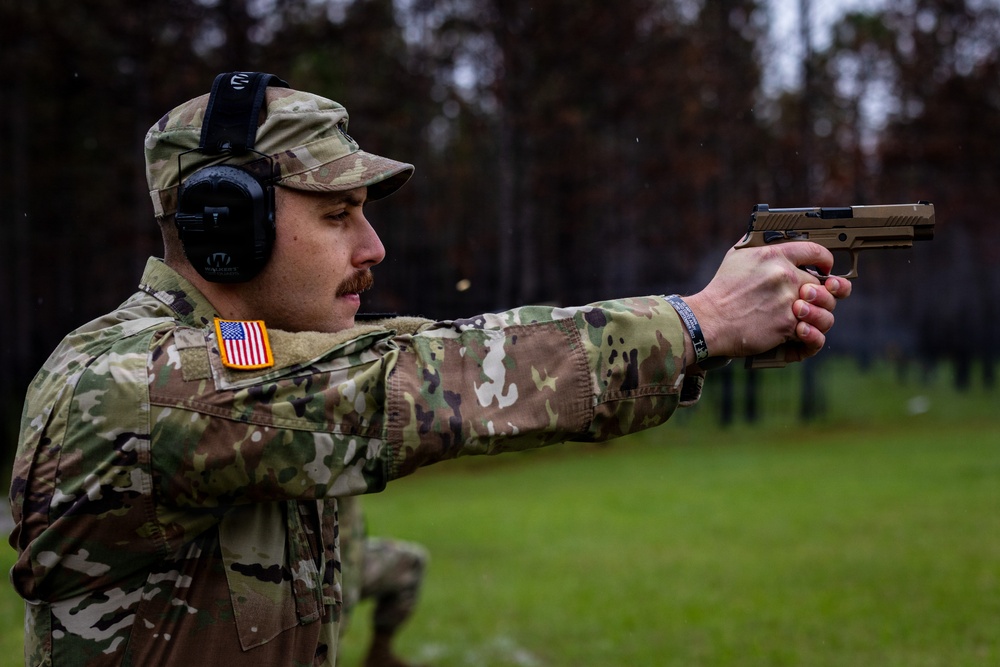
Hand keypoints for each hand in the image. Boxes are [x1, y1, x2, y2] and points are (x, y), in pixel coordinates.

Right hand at [683, 242, 851, 361]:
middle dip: (821, 294)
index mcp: (774, 255)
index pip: (816, 251)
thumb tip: (770, 237)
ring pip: (824, 309)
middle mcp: (785, 275)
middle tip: (812, 300)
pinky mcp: (787, 325)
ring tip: (807, 318)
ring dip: (819, 315)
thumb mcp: (736, 257)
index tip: (824, 268)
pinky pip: (813, 332)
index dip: (826, 260)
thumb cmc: (721, 290)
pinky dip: (810, 336)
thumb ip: (758, 244)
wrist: (709, 320)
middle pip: (822, 284)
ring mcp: (788, 301)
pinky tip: (802, 334)